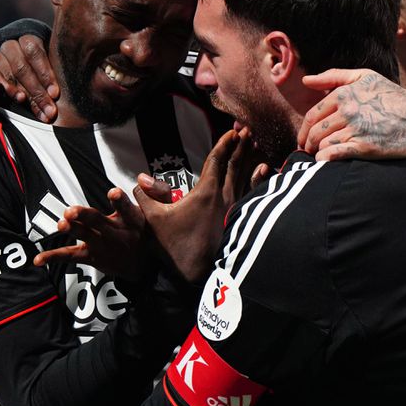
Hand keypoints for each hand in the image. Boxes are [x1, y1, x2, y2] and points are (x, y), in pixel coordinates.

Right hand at [0, 35, 59, 122]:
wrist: (17, 52)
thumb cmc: (42, 58)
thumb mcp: (51, 56)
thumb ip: (58, 66)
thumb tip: (77, 82)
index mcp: (29, 38)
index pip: (35, 53)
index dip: (45, 73)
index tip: (55, 93)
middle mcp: (12, 45)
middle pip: (23, 67)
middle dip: (37, 91)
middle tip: (50, 110)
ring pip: (11, 74)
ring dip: (25, 93)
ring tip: (38, 108)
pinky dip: (10, 91)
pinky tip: (20, 101)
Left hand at [32, 181, 171, 278]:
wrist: (147, 270)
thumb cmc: (150, 234)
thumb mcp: (162, 213)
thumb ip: (157, 193)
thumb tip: (141, 178)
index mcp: (133, 221)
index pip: (128, 209)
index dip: (120, 201)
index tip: (113, 192)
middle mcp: (116, 233)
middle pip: (98, 222)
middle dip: (85, 216)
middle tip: (72, 211)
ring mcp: (101, 246)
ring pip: (84, 236)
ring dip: (72, 229)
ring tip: (62, 224)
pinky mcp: (90, 256)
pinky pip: (69, 256)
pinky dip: (53, 256)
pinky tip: (37, 259)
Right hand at [133, 129, 255, 282]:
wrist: (199, 277)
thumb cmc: (175, 248)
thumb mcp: (153, 221)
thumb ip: (146, 197)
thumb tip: (140, 179)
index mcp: (206, 193)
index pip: (217, 161)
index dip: (224, 144)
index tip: (232, 130)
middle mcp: (226, 198)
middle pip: (235, 165)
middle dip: (240, 145)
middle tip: (246, 128)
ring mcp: (236, 210)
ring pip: (245, 177)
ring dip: (249, 158)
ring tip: (254, 142)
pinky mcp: (240, 221)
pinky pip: (252, 193)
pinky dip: (259, 179)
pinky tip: (265, 170)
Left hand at [298, 68, 405, 161]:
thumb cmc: (393, 97)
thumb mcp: (366, 77)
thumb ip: (334, 76)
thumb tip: (306, 80)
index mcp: (344, 94)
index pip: (312, 115)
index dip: (305, 130)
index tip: (306, 139)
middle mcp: (348, 110)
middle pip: (315, 131)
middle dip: (308, 143)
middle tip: (310, 151)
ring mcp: (356, 129)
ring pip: (322, 143)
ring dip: (317, 152)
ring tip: (320, 157)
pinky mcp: (364, 147)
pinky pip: (333, 154)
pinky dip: (324, 159)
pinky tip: (327, 161)